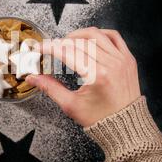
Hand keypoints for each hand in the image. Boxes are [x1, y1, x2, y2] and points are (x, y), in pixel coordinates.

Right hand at [26, 27, 140, 127]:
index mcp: (97, 75)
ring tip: (68, 42)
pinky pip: (114, 36)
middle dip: (61, 42)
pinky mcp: (128, 59)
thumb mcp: (71, 105)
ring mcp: (121, 59)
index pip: (68, 52)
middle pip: (80, 41)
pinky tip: (90, 39)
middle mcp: (111, 64)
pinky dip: (100, 34)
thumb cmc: (100, 119)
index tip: (40, 48)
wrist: (125, 127)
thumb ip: (50, 88)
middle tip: (51, 48)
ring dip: (79, 35)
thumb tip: (33, 78)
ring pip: (96, 34)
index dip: (50, 47)